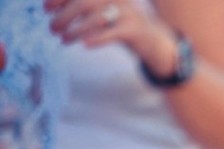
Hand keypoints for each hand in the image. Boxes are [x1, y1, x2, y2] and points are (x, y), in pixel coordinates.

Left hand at [44, 0, 180, 75]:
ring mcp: (126, 13)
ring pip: (95, 18)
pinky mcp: (134, 31)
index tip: (46, 8)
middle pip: (83, 3)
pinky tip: (84, 44)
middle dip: (64, 15)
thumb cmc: (119, 25)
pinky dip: (97, 38)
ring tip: (63, 39)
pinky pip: (113, 33)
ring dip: (75, 29)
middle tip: (52, 28)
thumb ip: (80, 6)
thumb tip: (48, 5)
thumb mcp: (100, 11)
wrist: (153, 40)